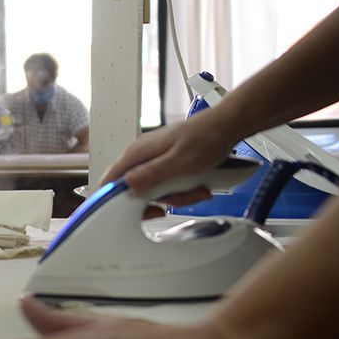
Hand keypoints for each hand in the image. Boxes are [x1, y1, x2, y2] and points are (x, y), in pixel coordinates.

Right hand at [100, 114, 235, 199]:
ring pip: (154, 190)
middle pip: (135, 190)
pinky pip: (167, 184)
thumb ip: (152, 173)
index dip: (114, 200)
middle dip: (158, 200)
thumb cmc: (207, 137)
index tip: (131, 212)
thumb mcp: (180, 161)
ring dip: (176, 195)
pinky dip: (182, 189)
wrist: (226, 126)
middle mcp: (142, 155)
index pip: (111, 180)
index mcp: (138, 153)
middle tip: (178, 198)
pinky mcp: (166, 162)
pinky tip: (196, 185)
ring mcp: (154, 159)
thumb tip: (127, 183)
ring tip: (195, 189)